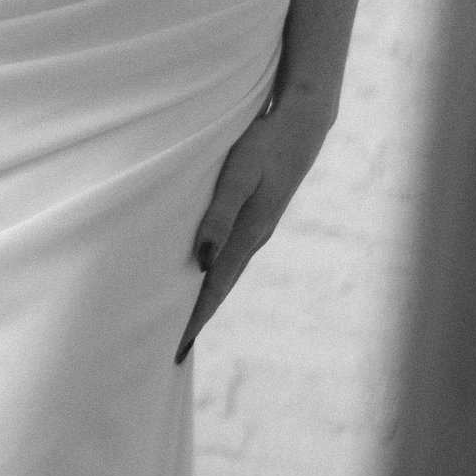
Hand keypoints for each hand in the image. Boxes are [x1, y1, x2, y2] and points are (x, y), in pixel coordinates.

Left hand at [176, 86, 336, 361]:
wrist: (302, 124)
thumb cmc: (263, 144)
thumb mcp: (237, 177)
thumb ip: (217, 216)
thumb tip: (202, 263)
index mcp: (249, 234)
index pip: (215, 287)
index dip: (195, 318)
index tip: (177, 348)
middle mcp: (254, 239)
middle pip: (220, 289)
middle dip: (197, 319)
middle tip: (173, 351)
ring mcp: (257, 229)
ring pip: (225, 274)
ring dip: (205, 298)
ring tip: (184, 323)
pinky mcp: (255, 218)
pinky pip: (230, 257)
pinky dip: (213, 276)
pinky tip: (202, 278)